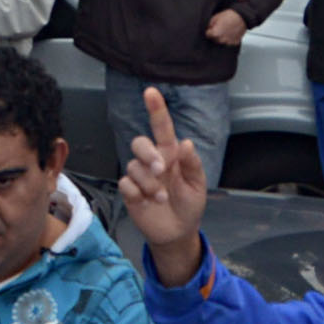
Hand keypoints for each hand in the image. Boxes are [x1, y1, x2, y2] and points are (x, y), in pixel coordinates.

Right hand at [119, 87, 212, 282]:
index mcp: (171, 154)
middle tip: (161, 170)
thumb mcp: (198, 185)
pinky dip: (138, 192)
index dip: (156, 109)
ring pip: (133, 166)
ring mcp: (139, 176)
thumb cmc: (189, 204)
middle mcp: (152, 161)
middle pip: (139, 143)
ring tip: (162, 197)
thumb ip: (192, 164)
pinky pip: (126, 183)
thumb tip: (185, 143)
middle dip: (148, 153)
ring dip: (149, 183)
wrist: (178, 231)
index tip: (150, 92)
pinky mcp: (129, 191)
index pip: (162, 127)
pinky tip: (148, 201)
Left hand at [204, 8, 247, 46]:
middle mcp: (221, 40)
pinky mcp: (235, 43)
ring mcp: (228, 42)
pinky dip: (229, 38)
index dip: (209, 30)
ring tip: (226, 29)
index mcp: (215, 34)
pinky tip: (231, 32)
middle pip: (214, 39)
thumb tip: (207, 28)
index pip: (207, 35)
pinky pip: (229, 42)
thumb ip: (209, 24)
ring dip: (222, 37)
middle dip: (215, 34)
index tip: (212, 27)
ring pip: (221, 41)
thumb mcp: (215, 17)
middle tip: (220, 27)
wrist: (242, 16)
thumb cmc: (229, 16)